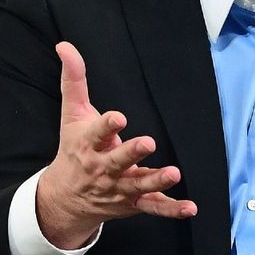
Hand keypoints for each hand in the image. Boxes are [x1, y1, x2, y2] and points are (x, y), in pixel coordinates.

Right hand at [36, 41, 196, 247]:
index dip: (107, 125)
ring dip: (156, 181)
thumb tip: (65, 45)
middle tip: (148, 142)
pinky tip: (190, 208)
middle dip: (132, 153)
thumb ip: (74, 81)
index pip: (96, 133)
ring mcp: (120, 187)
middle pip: (118, 161)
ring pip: (139, 185)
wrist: (65, 198)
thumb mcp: (71, 115)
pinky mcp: (133, 202)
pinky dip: (171, 209)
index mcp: (88, 145)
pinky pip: (154, 207)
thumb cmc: (73, 150)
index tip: (118, 117)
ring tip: (173, 173)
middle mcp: (104, 168)